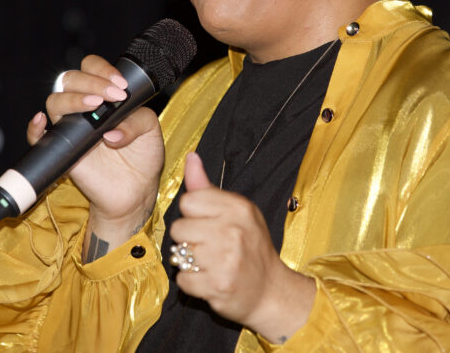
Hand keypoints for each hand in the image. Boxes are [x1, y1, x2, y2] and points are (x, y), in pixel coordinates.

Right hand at [28, 55, 163, 254]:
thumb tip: (112, 131)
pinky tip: (43, 121)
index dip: (103, 70)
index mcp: (104, 96)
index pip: (92, 68)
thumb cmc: (143, 158)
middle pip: (71, 79)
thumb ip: (137, 120)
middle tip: (114, 95)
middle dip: (92, 82)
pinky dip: (35, 128)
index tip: (121, 86)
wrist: (136, 191)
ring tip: (96, 105)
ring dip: (74, 99)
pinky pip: (37, 137)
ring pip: (56, 101)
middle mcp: (84, 108)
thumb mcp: (151, 131)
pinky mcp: (62, 150)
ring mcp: (71, 127)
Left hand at [169, 153, 315, 343]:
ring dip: (189, 261)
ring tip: (209, 262)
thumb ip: (207, 188)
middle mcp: (233, 231)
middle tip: (208, 246)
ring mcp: (226, 259)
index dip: (193, 215)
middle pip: (178, 228)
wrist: (271, 291)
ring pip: (178, 253)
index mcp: (238, 208)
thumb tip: (190, 157)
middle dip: (188, 239)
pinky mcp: (218, 285)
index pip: (189, 201)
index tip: (208, 224)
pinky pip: (183, 279)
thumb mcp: (237, 211)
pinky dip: (192, 283)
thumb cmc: (250, 246)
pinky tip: (209, 279)